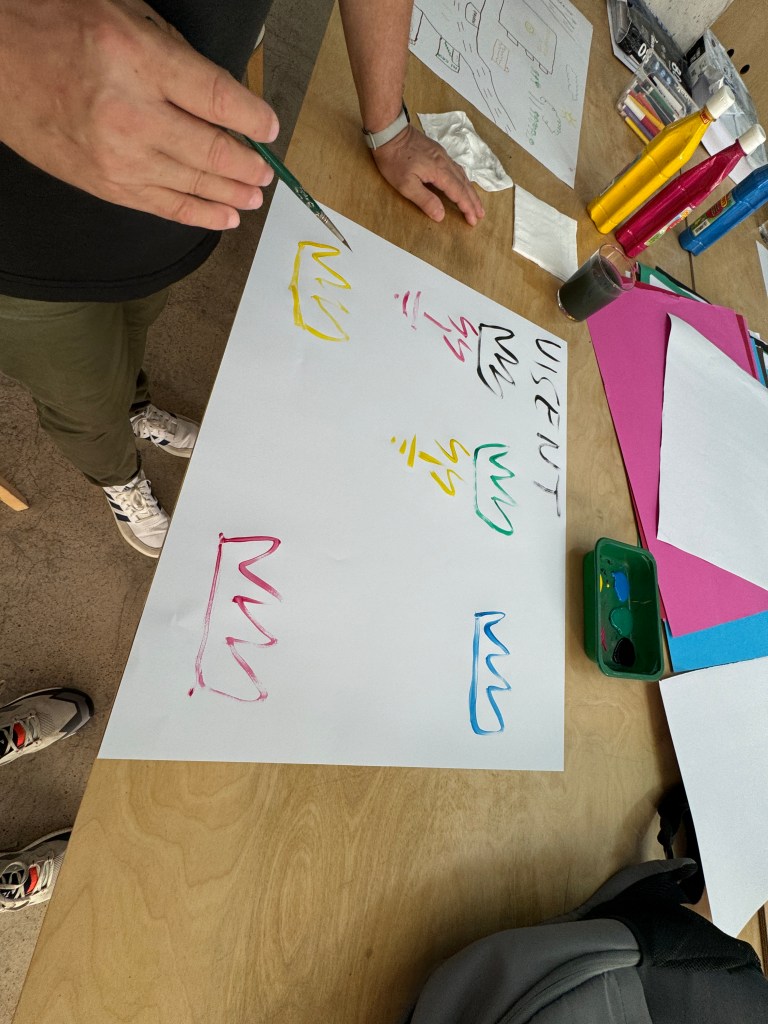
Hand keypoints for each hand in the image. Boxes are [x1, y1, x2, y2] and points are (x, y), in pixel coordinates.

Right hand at [0, 0, 278, 228]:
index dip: (253, 118)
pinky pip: (165, 207)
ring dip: (232, 193)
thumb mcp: (124, 16)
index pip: (216, 98)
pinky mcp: (105, 184)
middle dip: (248, 165)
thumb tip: (224, 98)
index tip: (269, 128)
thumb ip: (176, 57)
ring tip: (254, 195)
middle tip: (265, 171)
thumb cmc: (55, 26)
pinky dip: (200, 214)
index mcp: (136, 60)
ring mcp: (117, 157)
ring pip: (193, 184)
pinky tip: (225, 215)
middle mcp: (130, 114)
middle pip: (212, 150)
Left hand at [372, 124, 484, 225]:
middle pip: (464, 184)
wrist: (389, 132)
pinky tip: (462, 182)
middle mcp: (445, 162)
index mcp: (439, 171)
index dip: (466, 207)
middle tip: (480, 214)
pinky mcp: (437, 151)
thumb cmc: (394, 160)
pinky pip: (456, 167)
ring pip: (462, 175)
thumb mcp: (405, 185)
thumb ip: (425, 200)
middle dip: (473, 201)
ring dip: (470, 190)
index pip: (458, 193)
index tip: (473, 220)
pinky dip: (463, 179)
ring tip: (475, 202)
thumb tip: (441, 215)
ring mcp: (442, 155)